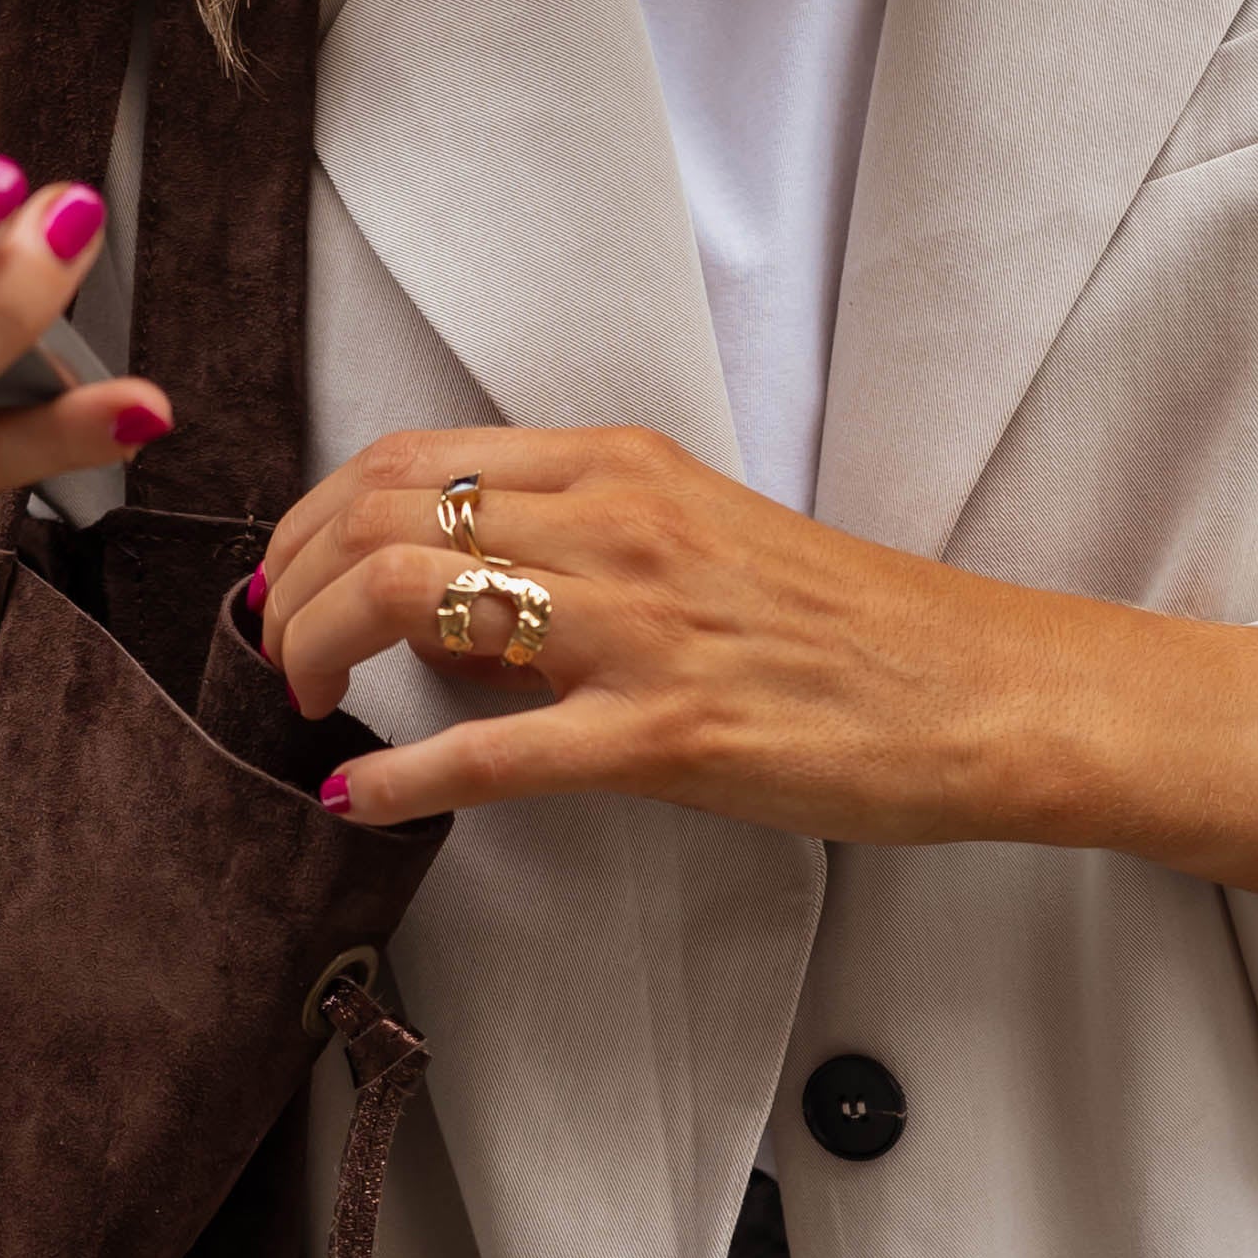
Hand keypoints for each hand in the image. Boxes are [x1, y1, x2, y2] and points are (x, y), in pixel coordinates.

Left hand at [256, 426, 1257, 926]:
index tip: (284, 579)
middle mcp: (618, 524)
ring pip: (410, 601)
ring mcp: (640, 628)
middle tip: (267, 654)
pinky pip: (492, 752)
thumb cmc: (853, 634)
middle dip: (286, 586)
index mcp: (622, 467)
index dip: (311, 518)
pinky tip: (354, 799)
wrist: (990, 694)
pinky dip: (400, 775)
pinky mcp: (669, 736)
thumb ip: (577, 563)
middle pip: (378, 515)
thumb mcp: (702, 549)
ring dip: (315, 656)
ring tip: (299, 711)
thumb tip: (451, 629)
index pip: (410, 458)